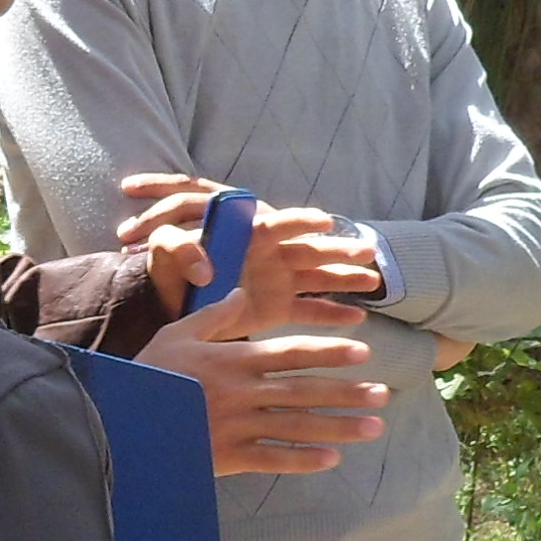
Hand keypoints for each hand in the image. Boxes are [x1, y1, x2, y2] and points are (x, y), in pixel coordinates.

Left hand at [121, 175, 380, 316]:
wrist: (167, 295)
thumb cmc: (168, 262)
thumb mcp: (167, 249)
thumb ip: (181, 249)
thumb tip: (204, 271)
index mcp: (246, 230)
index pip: (278, 222)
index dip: (301, 222)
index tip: (324, 223)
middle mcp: (270, 251)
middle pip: (311, 249)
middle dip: (339, 249)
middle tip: (368, 251)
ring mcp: (277, 278)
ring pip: (318, 277)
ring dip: (345, 277)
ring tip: (373, 281)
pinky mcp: (276, 306)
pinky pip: (308, 310)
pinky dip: (331, 314)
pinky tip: (358, 318)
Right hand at [144, 317, 388, 474]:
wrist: (120, 420)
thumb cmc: (150, 374)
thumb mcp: (177, 333)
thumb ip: (215, 315)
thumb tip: (244, 289)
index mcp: (233, 360)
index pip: (291, 353)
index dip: (329, 352)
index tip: (362, 352)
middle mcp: (242, 392)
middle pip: (304, 390)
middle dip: (346, 392)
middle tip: (382, 394)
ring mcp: (237, 426)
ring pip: (297, 426)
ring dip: (338, 427)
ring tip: (372, 427)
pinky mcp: (228, 456)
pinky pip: (273, 459)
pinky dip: (302, 459)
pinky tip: (331, 459)